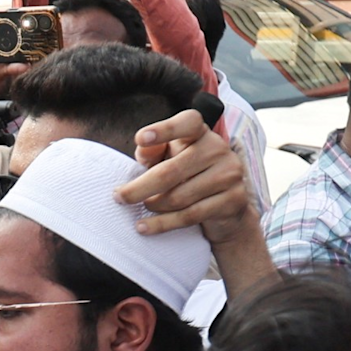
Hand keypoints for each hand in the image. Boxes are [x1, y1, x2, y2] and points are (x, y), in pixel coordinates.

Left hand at [114, 108, 249, 243]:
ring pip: (178, 197)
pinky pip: (189, 215)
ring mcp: (228, 174)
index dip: (164, 130)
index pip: (188, 122)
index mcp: (201, 133)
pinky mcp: (232, 200)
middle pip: (171, 171)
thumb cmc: (189, 178)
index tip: (140, 139)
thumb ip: (154, 153)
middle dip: (139, 188)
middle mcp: (218, 149)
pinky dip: (161, 224)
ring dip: (153, 206)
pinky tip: (143, 227)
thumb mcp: (170, 161)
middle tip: (119, 197)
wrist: (226, 208)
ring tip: (143, 208)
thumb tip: (143, 147)